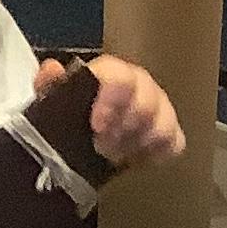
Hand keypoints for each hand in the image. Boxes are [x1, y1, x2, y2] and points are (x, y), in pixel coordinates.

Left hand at [36, 53, 184, 167]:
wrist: (80, 146)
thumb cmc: (68, 120)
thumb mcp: (50, 102)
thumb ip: (50, 85)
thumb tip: (51, 69)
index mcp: (111, 74)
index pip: (120, 77)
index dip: (112, 100)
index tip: (98, 125)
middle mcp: (140, 85)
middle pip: (147, 101)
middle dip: (122, 129)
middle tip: (101, 147)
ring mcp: (158, 108)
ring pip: (164, 121)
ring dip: (137, 142)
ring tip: (114, 155)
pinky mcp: (168, 133)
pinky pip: (176, 141)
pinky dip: (158, 152)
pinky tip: (137, 158)